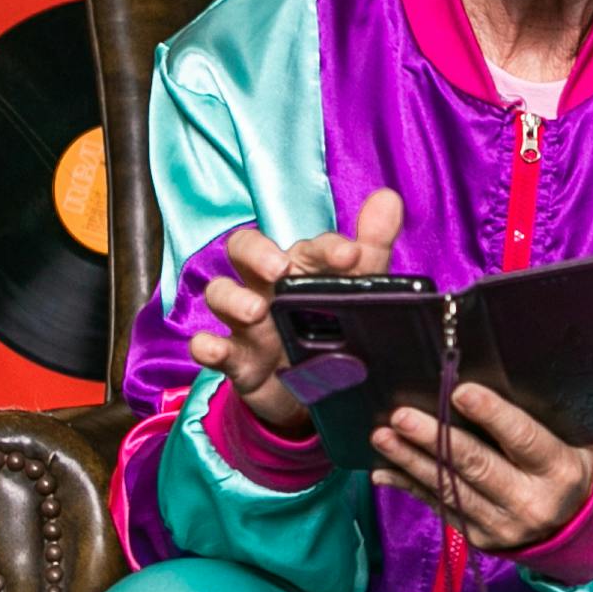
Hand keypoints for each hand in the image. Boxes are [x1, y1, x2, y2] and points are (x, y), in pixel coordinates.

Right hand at [189, 188, 403, 431]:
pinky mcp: (236, 360)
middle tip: (280, 268)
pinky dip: (205, 346)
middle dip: (257, 253)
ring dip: (233, 298)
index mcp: (301, 268)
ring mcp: (247, 323)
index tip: (349, 256)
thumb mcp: (359, 292)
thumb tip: (387, 198)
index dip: (326, 247)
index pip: (305, 245)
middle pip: (245, 249)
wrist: (322, 393)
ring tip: (257, 311)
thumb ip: (372, 247)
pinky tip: (212, 348)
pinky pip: (207, 346)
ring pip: (220, 294)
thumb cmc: (336, 329)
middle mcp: (268, 287)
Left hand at [372, 382, 592, 553]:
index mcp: (558, 469)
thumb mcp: (566, 440)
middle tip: (402, 416)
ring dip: (411, 462)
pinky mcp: (480, 538)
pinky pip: (441, 507)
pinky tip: (384, 471)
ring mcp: (503, 525)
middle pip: (477, 466)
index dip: (491, 414)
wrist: (577, 525)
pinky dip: (410, 487)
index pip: (522, 438)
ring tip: (382, 437)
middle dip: (435, 439)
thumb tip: (471, 388)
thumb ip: (529, 421)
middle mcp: (530, 502)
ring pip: (451, 489)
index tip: (459, 391)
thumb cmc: (564, 465)